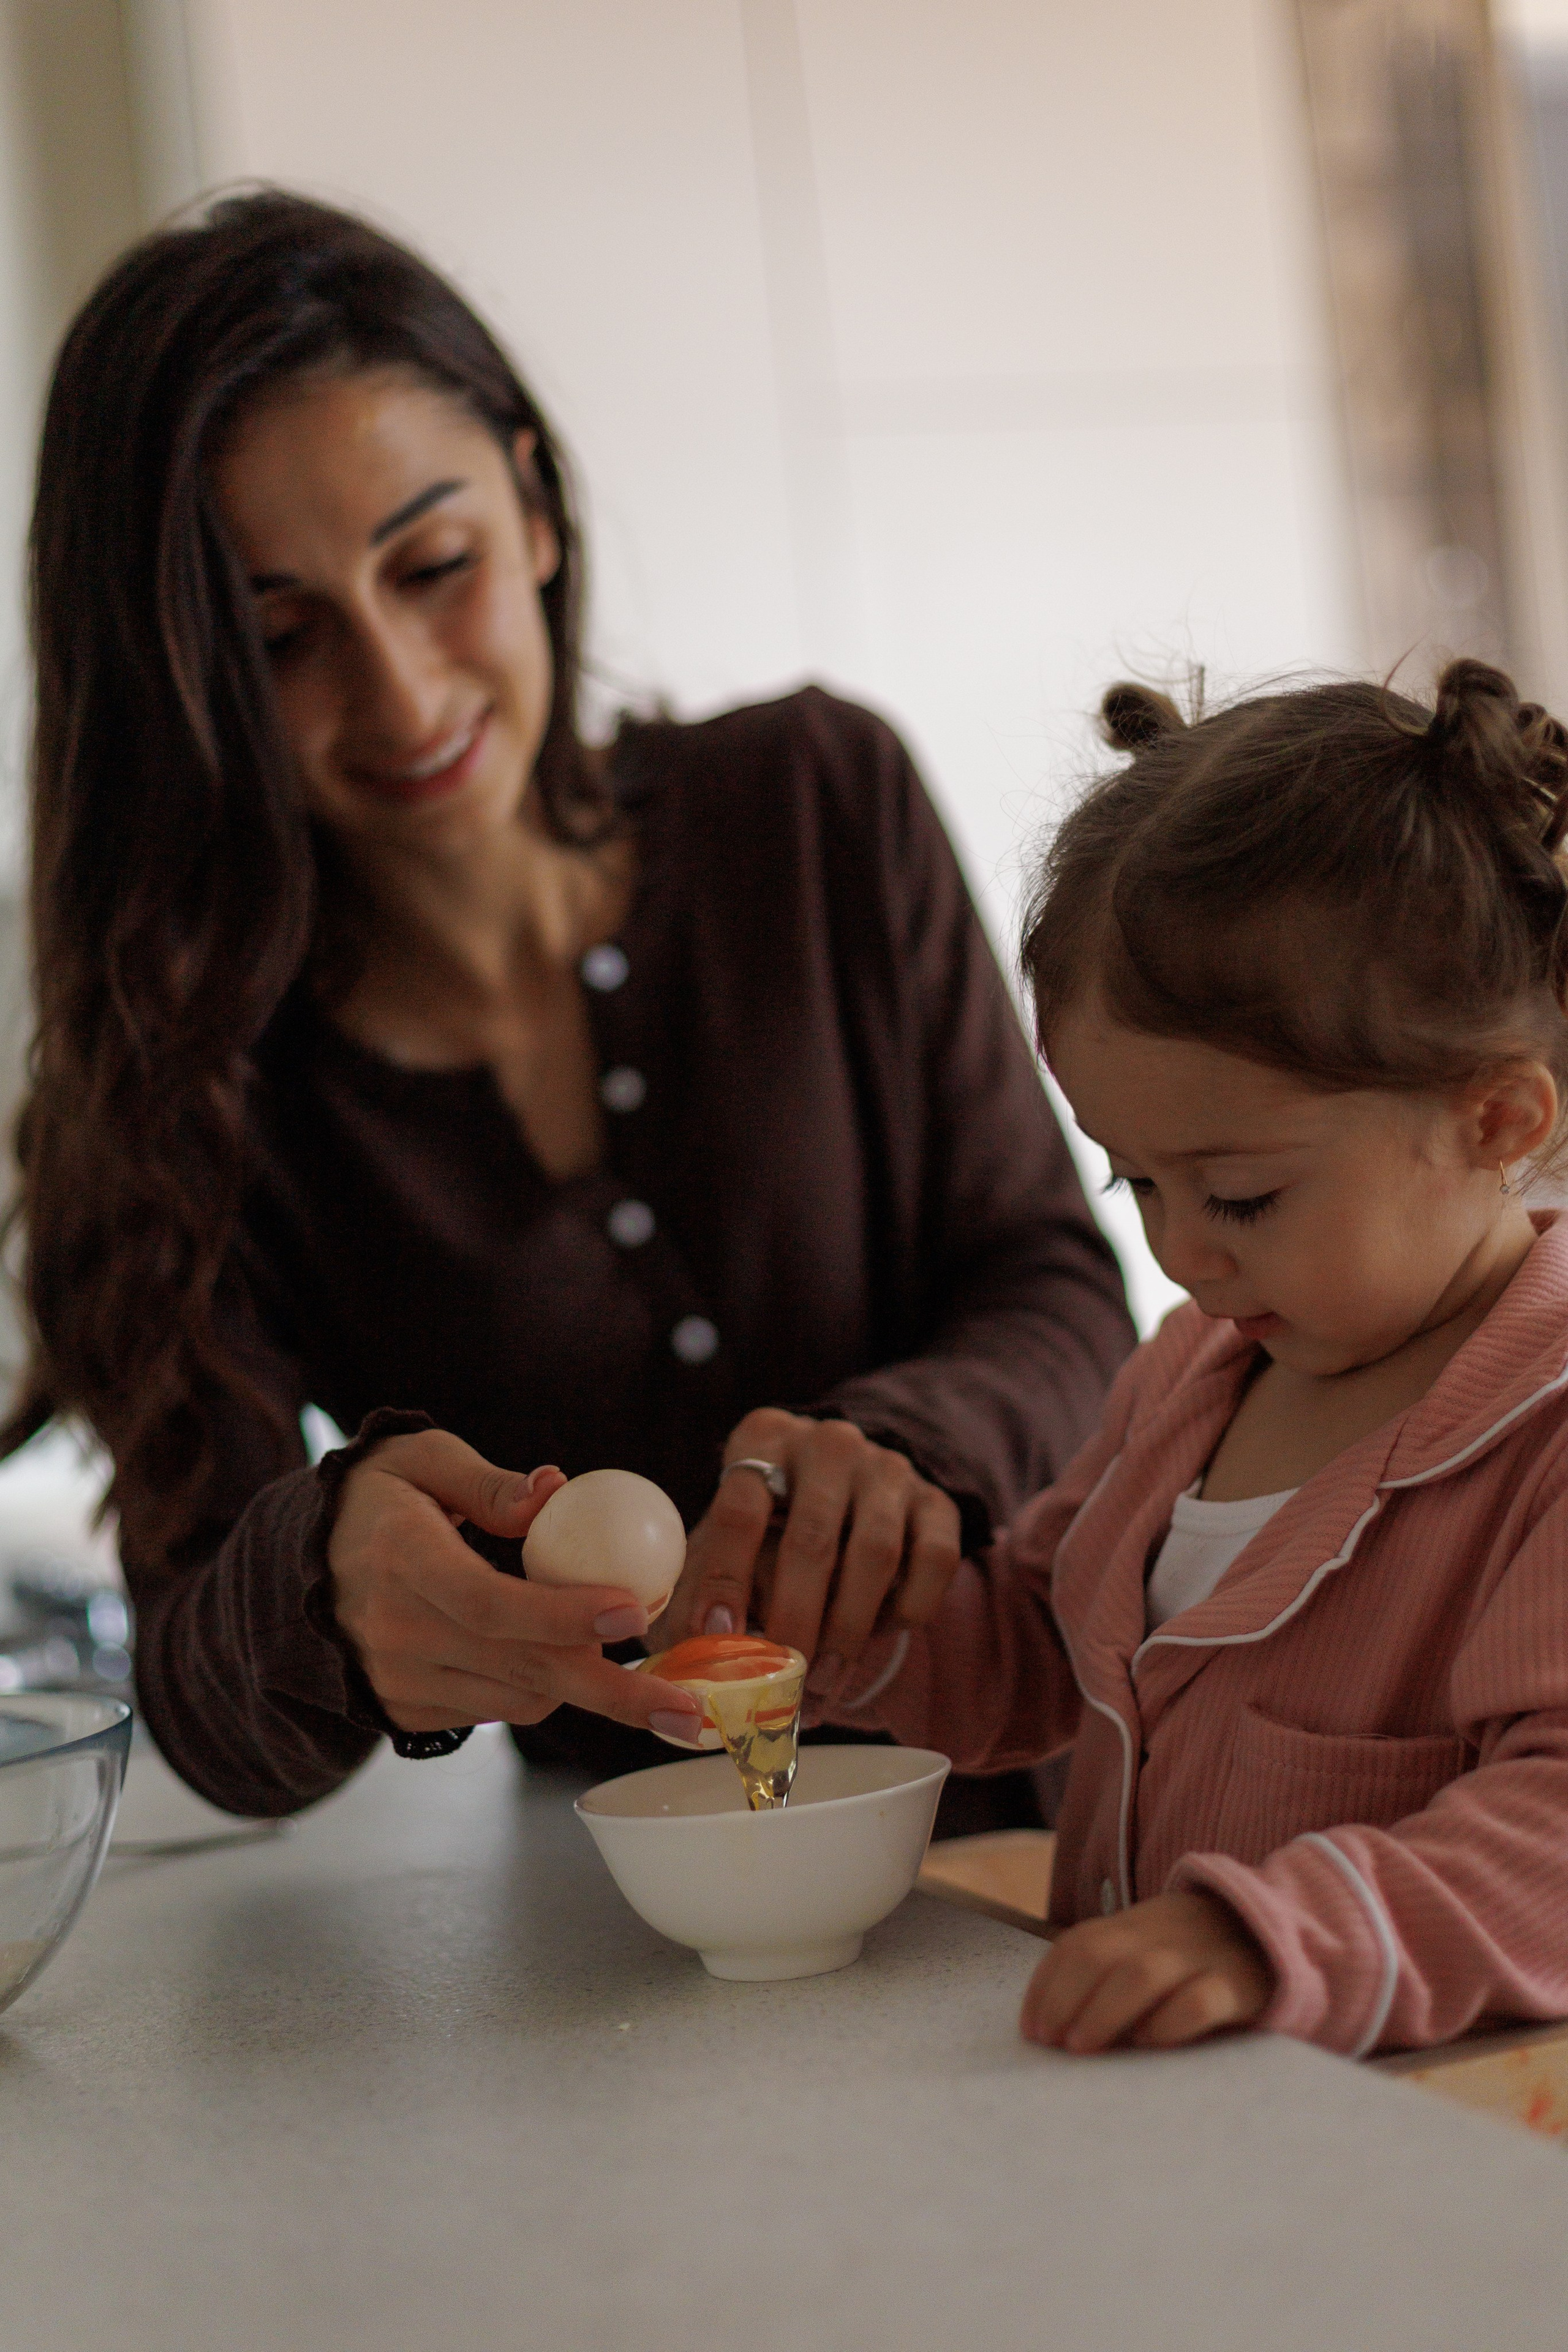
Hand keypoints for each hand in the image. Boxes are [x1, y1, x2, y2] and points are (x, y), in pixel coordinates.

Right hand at [329, 1428, 702, 1740]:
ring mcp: (400, 1679)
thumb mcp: (420, 1459)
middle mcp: (400, 1632)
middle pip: (523, 1671)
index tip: (633, 1612)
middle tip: (688, 1713)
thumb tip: (554, 1491)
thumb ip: (485, 1480)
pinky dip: (540, 1690)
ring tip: (644, 1679)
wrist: (297, 1565)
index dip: (566, 1615)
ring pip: (519, 1700)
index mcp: (404, 1562)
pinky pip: (495, 1710)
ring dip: (585, 1689)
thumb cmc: (375, 1498)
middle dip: (615, 1694)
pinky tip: (566, 1660)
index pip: (494, 1604)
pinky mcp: (407, 1708)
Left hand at [662, 1407, 960, 1696]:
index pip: (740, 1509)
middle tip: (781, 1680)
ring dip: (848, 1630)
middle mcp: (829, 1442)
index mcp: (763, 1438)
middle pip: (812, 1540)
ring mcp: (889, 1468)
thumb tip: (689, 1651)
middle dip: (794, 1622)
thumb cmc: (768, 1522)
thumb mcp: (724, 1536)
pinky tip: (879, 1637)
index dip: (725, 1578)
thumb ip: (700, 1583)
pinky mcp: (937, 1500)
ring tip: (824, 1683)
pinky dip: (907, 1609)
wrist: (846, 1484)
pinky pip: (935, 1561)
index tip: (717, 1638)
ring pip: (876, 1554)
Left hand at [1020, 1889, 1273, 2052]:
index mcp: (1142, 1922)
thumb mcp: (1160, 1952)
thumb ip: (1118, 1974)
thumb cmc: (1209, 1962)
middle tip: (1050, 2041)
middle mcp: (1168, 1930)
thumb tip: (1059, 2025)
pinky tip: (1150, 2043)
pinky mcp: (1244, 1984)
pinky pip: (1202, 1999)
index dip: (1047, 1983)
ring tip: (1081, 2047)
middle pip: (1102, 1954)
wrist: (1294, 1939)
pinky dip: (1169, 2021)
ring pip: (1144, 1973)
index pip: (1080, 1942)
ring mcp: (1207, 1953)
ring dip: (1103, 2011)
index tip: (1030, 2027)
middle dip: (1066, 1998)